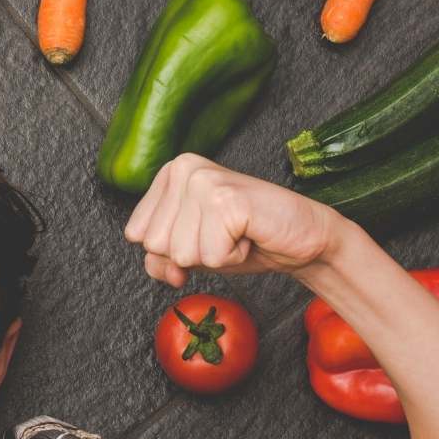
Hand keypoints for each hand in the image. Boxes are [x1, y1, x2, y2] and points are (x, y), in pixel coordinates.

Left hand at [123, 154, 344, 286]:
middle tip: (225, 234)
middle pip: (155, 245)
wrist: (302, 237)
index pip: (137, 234)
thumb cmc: (246, 240)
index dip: (171, 250)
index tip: (205, 234)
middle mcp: (182, 168)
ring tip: (237, 233)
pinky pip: (210, 257)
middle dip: (193, 254)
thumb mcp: (192, 251)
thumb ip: (161, 259)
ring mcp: (203, 181)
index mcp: (169, 172)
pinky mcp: (225, 200)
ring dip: (214, 256)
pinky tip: (248, 235)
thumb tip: (164, 269)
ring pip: (181, 254)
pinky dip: (233, 257)